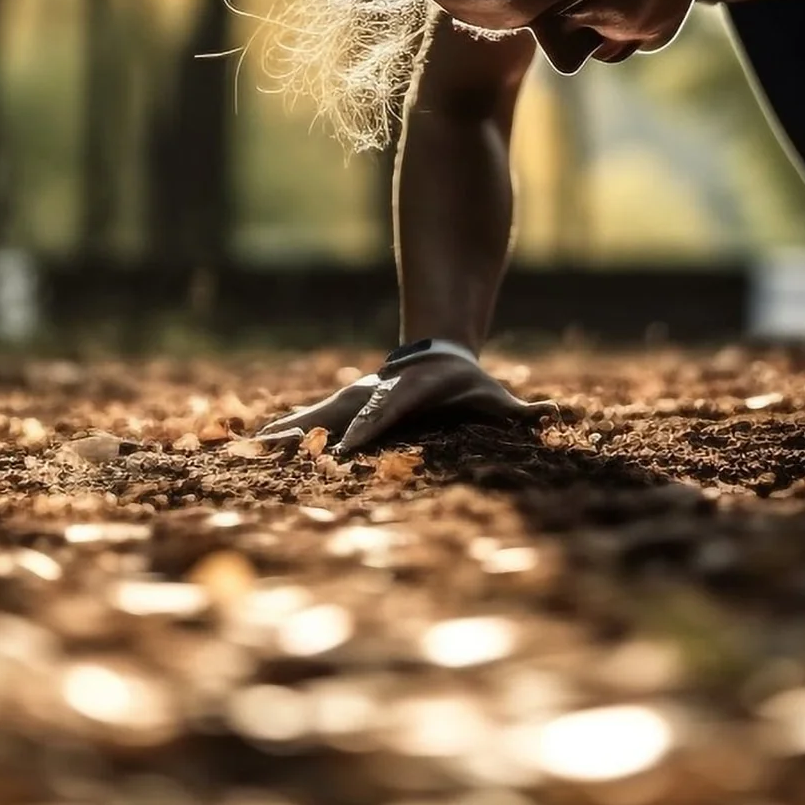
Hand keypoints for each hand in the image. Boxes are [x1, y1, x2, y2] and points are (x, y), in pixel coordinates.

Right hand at [255, 347, 562, 454]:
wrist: (439, 356)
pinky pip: (309, 423)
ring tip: (250, 445)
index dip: (366, 430)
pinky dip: (283, 433)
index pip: (383, 415)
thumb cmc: (469, 386)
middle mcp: (373, 397)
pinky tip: (254, 444)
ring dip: (285, 433)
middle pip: (338, 415)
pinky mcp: (343, 408)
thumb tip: (555, 414)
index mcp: (404, 397)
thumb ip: (520, 412)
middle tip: (278, 449)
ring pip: (315, 417)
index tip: (346, 449)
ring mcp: (353, 400)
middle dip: (311, 434)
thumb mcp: (494, 398)